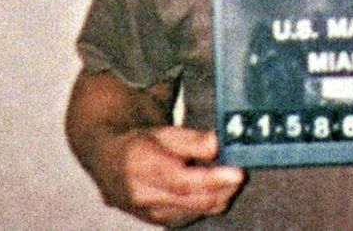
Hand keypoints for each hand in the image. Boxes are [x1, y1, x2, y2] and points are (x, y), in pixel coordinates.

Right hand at [95, 126, 244, 226]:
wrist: (111, 164)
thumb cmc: (141, 143)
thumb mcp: (163, 131)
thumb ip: (192, 139)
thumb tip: (219, 143)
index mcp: (139, 166)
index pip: (181, 181)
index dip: (212, 179)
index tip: (238, 172)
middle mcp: (143, 196)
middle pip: (196, 199)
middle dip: (226, 186)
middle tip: (241, 166)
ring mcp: (152, 214)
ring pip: (201, 209)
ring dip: (221, 192)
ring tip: (224, 171)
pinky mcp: (162, 223)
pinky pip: (197, 214)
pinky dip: (210, 199)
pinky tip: (211, 184)